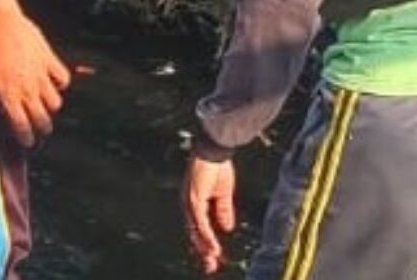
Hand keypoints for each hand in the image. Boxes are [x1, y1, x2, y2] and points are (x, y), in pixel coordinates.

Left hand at [0, 8, 73, 145]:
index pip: (21, 125)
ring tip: (47, 105)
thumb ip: (0, 94)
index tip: (28, 142)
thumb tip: (6, 109)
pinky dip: (60, 83)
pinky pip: (63, 78)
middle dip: (43, 128)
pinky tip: (54, 81)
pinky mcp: (49, 59)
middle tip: (42, 128)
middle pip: (42, 119)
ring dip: (51, 106)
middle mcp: (27, 88)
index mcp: (8, 94)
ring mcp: (40, 74)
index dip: (26, 137)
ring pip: (55, 102)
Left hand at [183, 156, 237, 273]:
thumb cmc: (217, 167)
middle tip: (210, 266)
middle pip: (193, 232)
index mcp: (194, 203)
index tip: (212, 257)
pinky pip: (200, 222)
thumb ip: (223, 211)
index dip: (204, 243)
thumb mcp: (223, 193)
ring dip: (204, 247)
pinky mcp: (194, 199)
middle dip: (202, 250)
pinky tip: (213, 247)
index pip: (197, 227)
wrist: (214, 150)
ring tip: (212, 261)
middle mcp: (188, 204)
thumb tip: (227, 228)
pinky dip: (207, 236)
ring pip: (195, 231)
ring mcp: (189, 202)